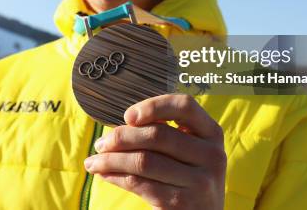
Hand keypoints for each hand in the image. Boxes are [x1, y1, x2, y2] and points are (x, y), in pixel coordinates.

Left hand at [84, 94, 225, 209]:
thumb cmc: (187, 175)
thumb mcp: (186, 150)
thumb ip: (164, 133)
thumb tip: (122, 128)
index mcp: (212, 132)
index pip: (184, 106)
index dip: (154, 106)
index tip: (128, 116)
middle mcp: (212, 155)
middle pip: (158, 135)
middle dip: (122, 137)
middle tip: (101, 143)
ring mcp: (200, 181)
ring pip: (144, 161)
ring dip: (111, 159)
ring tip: (94, 160)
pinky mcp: (182, 203)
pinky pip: (140, 184)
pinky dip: (115, 177)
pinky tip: (103, 173)